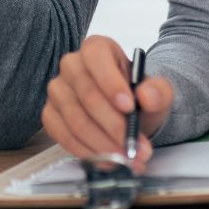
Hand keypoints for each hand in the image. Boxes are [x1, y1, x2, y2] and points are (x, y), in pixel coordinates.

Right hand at [42, 36, 174, 166]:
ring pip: (76, 120)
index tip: (130, 108)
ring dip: (103, 145)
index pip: (96, 58)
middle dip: (113, 126)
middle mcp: (71, 65)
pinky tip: (107, 160)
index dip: (111, 83)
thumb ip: (158, 92)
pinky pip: (63, 136)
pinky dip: (87, 152)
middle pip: (87, 96)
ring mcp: (58, 90)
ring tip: (127, 158)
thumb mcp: (157, 92)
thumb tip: (147, 96)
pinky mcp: (50, 115)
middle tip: (134, 147)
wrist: (128, 115)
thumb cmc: (137, 98)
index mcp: (97, 49)